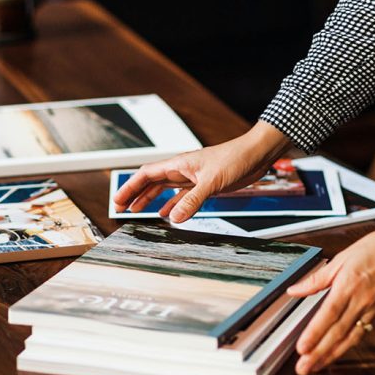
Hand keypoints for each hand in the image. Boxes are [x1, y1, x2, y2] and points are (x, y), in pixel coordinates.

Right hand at [113, 121, 290, 222]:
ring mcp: (192, 177)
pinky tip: (168, 214)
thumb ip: (192, 201)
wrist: (255, 155)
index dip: (130, 187)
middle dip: (135, 194)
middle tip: (121, 207)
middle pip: (151, 182)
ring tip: (136, 211)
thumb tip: (174, 219)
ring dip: (150, 199)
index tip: (118, 200)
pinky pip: (181, 196)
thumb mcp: (212, 182)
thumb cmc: (235, 158)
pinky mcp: (203, 185)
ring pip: (164, 189)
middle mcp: (182, 170)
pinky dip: (171, 205)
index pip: (146, 175)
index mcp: (178, 164)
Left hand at [287, 213, 374, 374]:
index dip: (315, 334)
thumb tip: (295, 290)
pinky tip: (336, 354)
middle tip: (304, 368)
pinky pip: (362, 334)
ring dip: (332, 355)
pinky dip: (348, 347)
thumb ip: (316, 279)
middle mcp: (361, 302)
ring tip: (316, 367)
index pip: (328, 315)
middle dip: (319, 353)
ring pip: (350, 339)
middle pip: (337, 333)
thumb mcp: (341, 259)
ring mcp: (373, 311)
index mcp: (349, 286)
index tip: (302, 348)